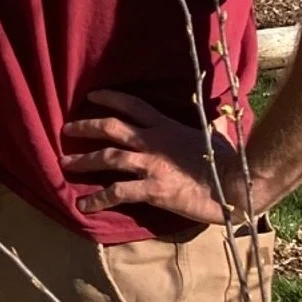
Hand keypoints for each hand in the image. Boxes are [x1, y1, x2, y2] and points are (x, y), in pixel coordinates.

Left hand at [61, 91, 251, 225]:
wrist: (237, 185)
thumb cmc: (230, 162)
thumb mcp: (215, 138)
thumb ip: (208, 130)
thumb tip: (218, 124)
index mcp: (167, 127)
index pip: (133, 105)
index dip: (110, 98)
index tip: (91, 96)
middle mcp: (154, 142)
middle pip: (111, 128)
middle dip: (85, 126)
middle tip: (65, 129)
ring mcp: (151, 165)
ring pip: (108, 157)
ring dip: (83, 160)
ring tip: (64, 164)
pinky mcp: (153, 189)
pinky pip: (118, 193)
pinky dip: (98, 199)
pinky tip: (83, 206)